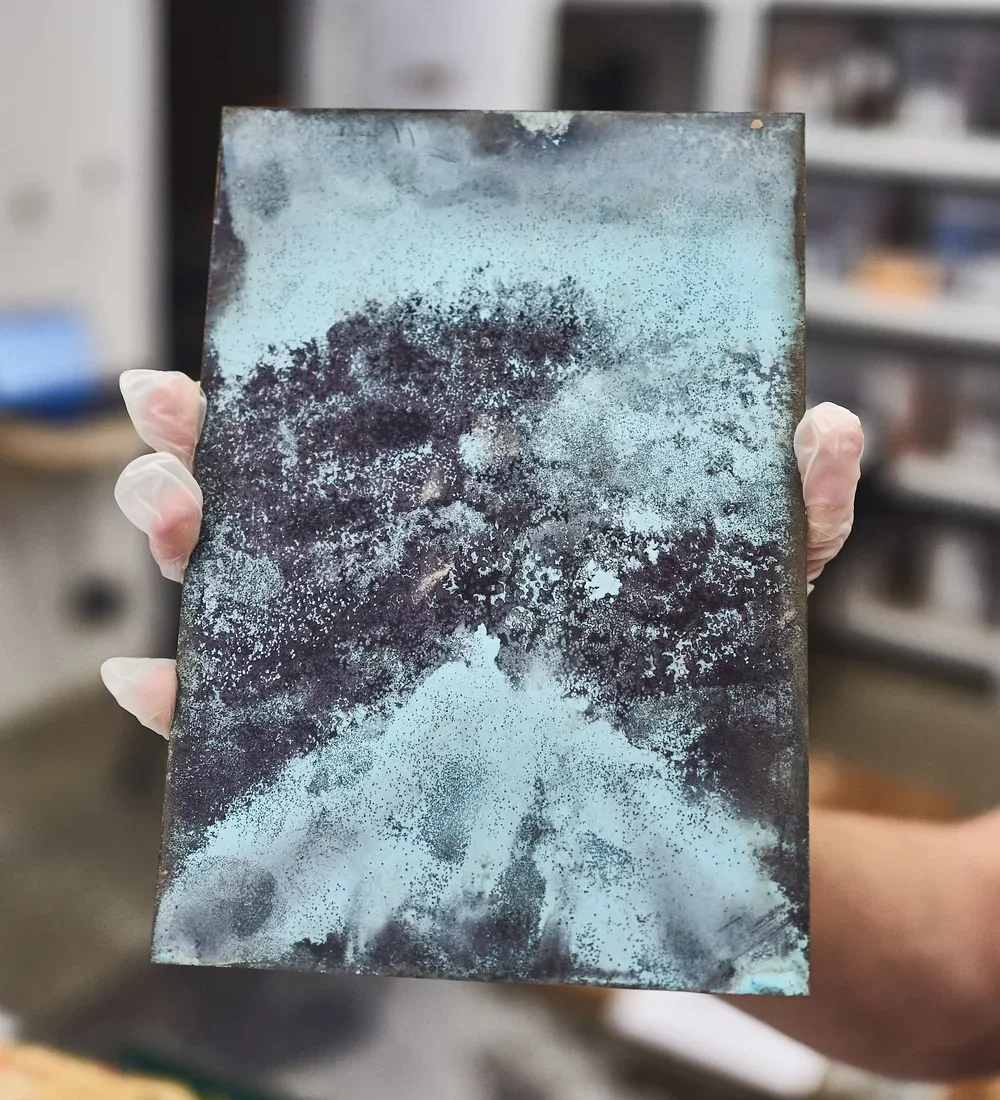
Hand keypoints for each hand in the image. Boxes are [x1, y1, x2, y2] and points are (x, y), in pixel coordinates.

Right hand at [101, 370, 863, 734]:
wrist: (702, 810)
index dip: (295, 395)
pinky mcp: (366, 751)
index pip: (374, 439)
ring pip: (249, 602)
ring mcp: (379, 664)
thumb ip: (793, 504)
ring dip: (184, 553)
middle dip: (207, 457)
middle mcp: (412, 581)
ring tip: (164, 508)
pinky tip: (147, 677)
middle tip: (170, 425)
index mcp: (478, 517)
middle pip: (282, 508)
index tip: (226, 353)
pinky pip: (251, 730)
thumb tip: (823, 426)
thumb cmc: (712, 674)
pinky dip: (188, 708)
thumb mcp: (756, 577)